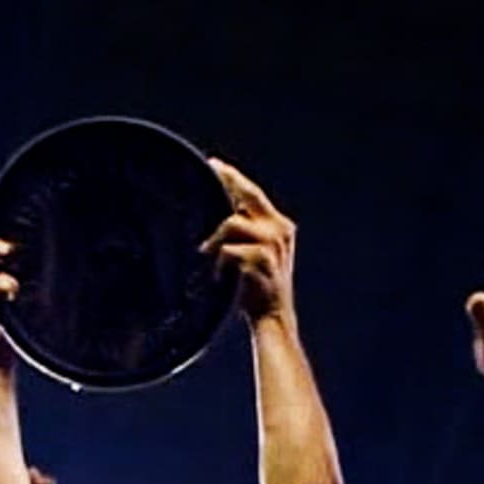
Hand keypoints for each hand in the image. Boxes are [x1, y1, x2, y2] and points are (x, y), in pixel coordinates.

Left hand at [203, 160, 298, 321]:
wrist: (273, 320)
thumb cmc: (255, 289)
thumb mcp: (252, 252)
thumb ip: (242, 231)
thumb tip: (212, 209)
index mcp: (279, 226)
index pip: (253, 193)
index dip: (232, 177)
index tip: (212, 164)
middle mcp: (280, 230)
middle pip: (247, 195)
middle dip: (225, 183)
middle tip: (205, 173)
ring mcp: (273, 245)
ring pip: (232, 223)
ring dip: (213, 239)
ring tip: (204, 255)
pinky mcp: (263, 261)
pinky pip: (230, 250)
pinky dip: (219, 261)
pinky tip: (217, 275)